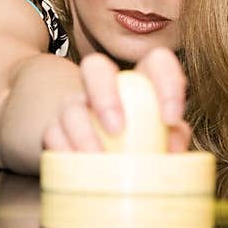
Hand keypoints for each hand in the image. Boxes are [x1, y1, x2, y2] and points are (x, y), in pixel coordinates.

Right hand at [41, 46, 191, 152]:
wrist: (88, 141)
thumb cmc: (138, 138)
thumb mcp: (160, 133)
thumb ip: (173, 136)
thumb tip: (174, 148)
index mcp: (139, 83)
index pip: (156, 61)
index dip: (166, 83)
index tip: (170, 119)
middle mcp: (104, 88)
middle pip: (95, 68)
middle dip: (105, 96)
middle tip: (118, 129)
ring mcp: (76, 106)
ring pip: (70, 105)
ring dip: (83, 132)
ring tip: (97, 158)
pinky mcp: (54, 129)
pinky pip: (53, 133)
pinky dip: (65, 150)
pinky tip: (78, 166)